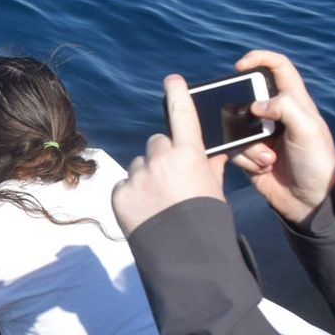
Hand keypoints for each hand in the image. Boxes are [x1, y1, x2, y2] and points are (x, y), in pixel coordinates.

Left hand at [113, 75, 228, 234]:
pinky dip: (133, 194)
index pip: (182, 115)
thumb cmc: (206, 219)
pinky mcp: (120, 193)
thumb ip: (210, 166)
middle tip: (171, 180)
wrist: (185, 254)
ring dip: (147, 175)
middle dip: (163, 156)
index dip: (177, 94)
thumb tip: (211, 153)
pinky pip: (125, 184)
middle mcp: (161, 159)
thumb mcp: (214, 188)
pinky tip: (145, 211)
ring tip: (159, 201)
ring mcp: (138, 176)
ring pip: (140, 164)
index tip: (172, 80)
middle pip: (157, 142)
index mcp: (189, 154)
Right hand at [226, 50, 334, 225]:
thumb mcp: (309, 130)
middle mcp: (275, 115)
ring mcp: (259, 134)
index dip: (259, 60)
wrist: (308, 201)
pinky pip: (232, 148)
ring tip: (267, 159)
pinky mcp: (248, 154)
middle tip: (247, 126)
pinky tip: (262, 168)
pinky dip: (244, 158)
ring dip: (248, 144)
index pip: (278, 68)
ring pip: (235, 126)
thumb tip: (255, 104)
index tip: (240, 66)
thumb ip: (285, 108)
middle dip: (242, 112)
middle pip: (247, 98)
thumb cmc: (316, 163)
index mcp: (295, 102)